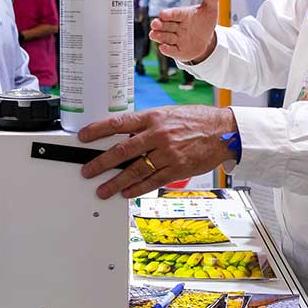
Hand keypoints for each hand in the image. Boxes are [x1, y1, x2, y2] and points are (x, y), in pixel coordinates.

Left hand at [78, 105, 238, 198]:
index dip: (98, 129)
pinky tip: (127, 193)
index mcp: (153, 117)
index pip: (119, 123)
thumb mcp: (168, 114)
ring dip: (116, 182)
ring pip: (135, 170)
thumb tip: (125, 137)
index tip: (83, 136)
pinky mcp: (177, 168)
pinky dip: (137, 189)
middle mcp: (158, 134)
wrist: (224, 130)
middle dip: (101, 163)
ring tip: (103, 190)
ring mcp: (168, 152)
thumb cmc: (196, 120)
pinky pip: (153, 181)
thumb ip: (147, 125)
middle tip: (87, 171)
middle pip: (122, 150)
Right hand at [150, 0, 219, 63]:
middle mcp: (176, 26)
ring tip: (154, 34)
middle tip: (155, 23)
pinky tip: (164, 48)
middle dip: (159, 25)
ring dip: (160, 36)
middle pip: (165, 25)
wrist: (206, 41)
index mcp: (183, 15)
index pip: (175, 13)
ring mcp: (175, 39)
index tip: (162, 14)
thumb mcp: (210, 9)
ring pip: (165, 37)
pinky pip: (171, 51)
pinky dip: (167, 50)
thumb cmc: (204, 23)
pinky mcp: (176, 50)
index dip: (169, 14)